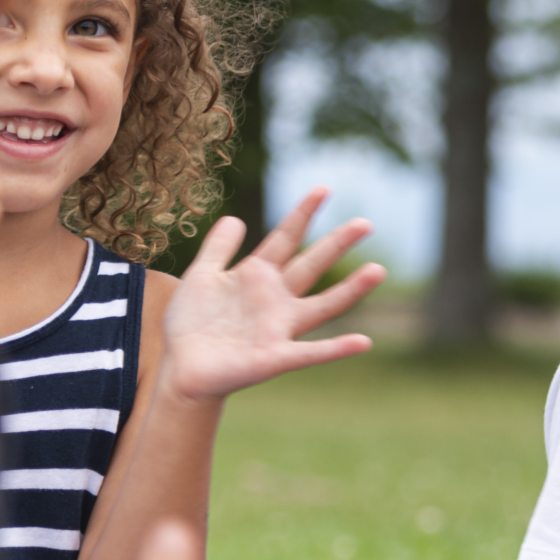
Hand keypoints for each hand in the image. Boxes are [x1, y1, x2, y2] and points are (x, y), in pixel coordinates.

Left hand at [155, 187, 384, 401]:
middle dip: (337, 244)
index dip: (303, 214)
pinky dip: (337, 348)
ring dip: (351, 291)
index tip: (323, 189)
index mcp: (257, 278)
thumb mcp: (200, 278)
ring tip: (378, 270)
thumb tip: (235, 218)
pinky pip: (311, 353)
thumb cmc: (191, 326)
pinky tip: (363, 342)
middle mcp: (276, 301)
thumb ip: (217, 249)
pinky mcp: (275, 357)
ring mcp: (279, 329)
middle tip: (365, 223)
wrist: (182, 370)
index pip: (285, 239)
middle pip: (311, 266)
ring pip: (323, 306)